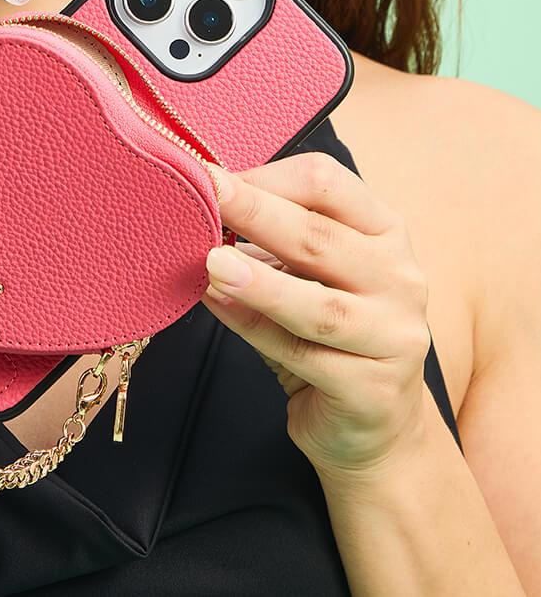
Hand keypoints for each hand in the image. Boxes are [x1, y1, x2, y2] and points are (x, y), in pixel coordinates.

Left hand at [198, 150, 432, 479]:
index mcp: (385, 233)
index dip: (268, 177)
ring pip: (318, 304)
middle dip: (255, 212)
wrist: (374, 427)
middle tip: (205, 196)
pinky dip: (254, 327)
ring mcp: (394, 337)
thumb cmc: (329, 332)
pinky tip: (218, 305)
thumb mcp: (309, 272)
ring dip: (259, 281)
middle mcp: (400, 278)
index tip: (214, 178)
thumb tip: (203, 207)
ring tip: (212, 262)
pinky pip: (302, 354)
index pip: (329, 184)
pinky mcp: (373, 391)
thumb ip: (272, 240)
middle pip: (319, 237)